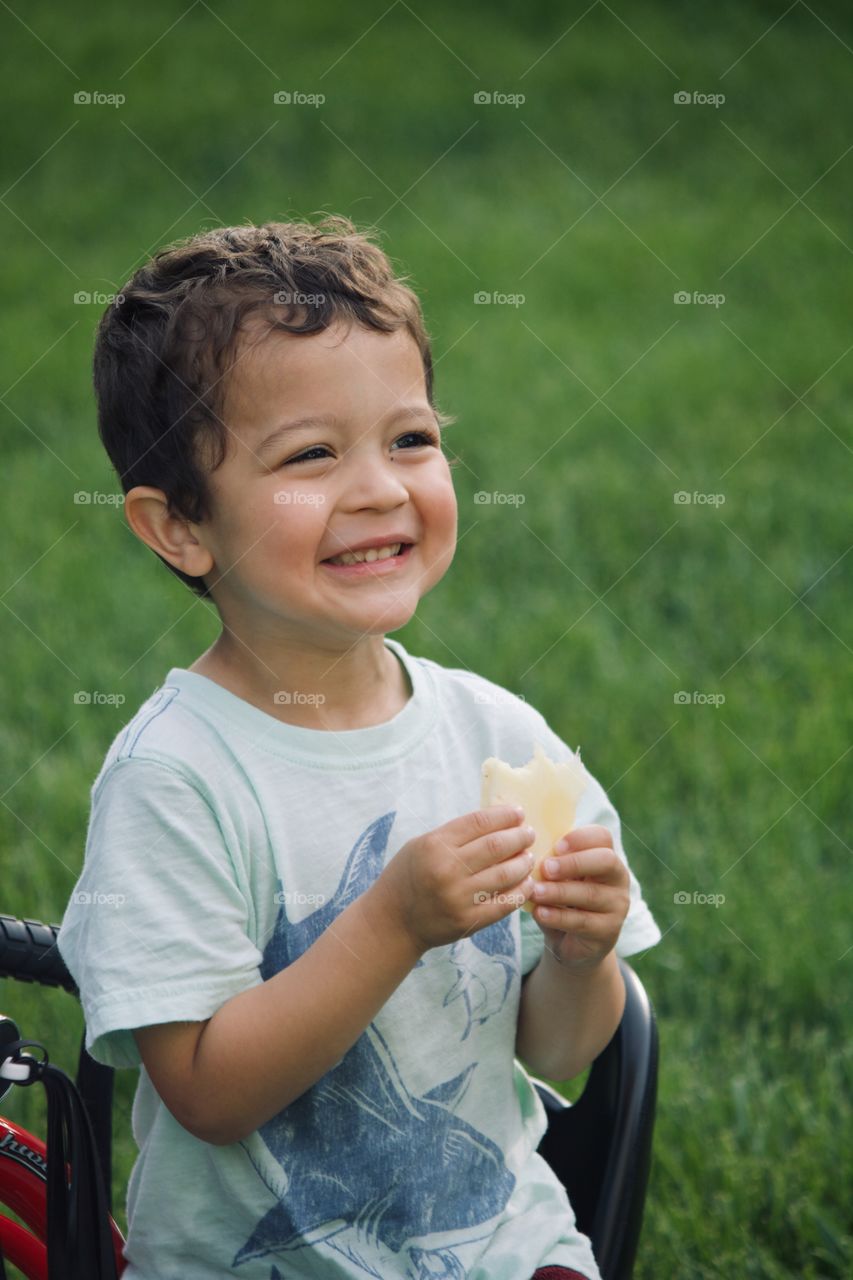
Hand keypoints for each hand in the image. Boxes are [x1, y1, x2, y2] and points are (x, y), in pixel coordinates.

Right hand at [372, 806, 537, 953]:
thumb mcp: (422, 845)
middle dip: (519, 837)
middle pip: (497, 846)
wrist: (392, 921)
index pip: (479, 822)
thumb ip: (455, 835)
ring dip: (523, 863)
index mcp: (434, 845)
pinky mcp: (467, 921)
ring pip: (505, 874)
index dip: (504, 815)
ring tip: (528, 857)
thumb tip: (496, 822)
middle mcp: (447, 870)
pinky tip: (527, 883)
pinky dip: (521, 891)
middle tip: (529, 834)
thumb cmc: (408, 876)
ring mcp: (458, 898)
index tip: (519, 813)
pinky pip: (504, 904)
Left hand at [527, 825, 629, 969]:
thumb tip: (527, 850)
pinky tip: (540, 912)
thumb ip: (551, 863)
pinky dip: (558, 916)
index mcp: (605, 856)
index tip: (556, 846)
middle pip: (605, 860)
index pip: (602, 837)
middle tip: (545, 868)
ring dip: (559, 892)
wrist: (570, 943)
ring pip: (590, 894)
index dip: (580, 838)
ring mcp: (617, 906)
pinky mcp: (608, 931)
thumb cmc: (562, 900)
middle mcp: (617, 878)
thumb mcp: (558, 879)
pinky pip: (582, 922)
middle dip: (573, 863)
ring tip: (535, 892)